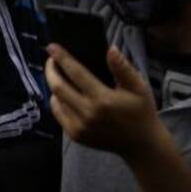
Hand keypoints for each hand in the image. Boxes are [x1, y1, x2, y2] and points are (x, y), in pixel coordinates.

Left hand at [45, 43, 161, 159]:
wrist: (141, 145)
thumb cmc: (141, 112)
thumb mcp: (139, 87)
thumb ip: (123, 68)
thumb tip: (110, 49)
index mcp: (103, 99)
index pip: (76, 73)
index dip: (62, 58)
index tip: (51, 47)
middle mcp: (88, 113)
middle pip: (58, 87)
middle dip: (50, 70)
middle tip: (51, 60)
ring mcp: (79, 126)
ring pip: (56, 100)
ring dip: (53, 85)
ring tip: (57, 75)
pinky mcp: (75, 135)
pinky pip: (58, 114)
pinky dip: (56, 101)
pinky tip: (61, 94)